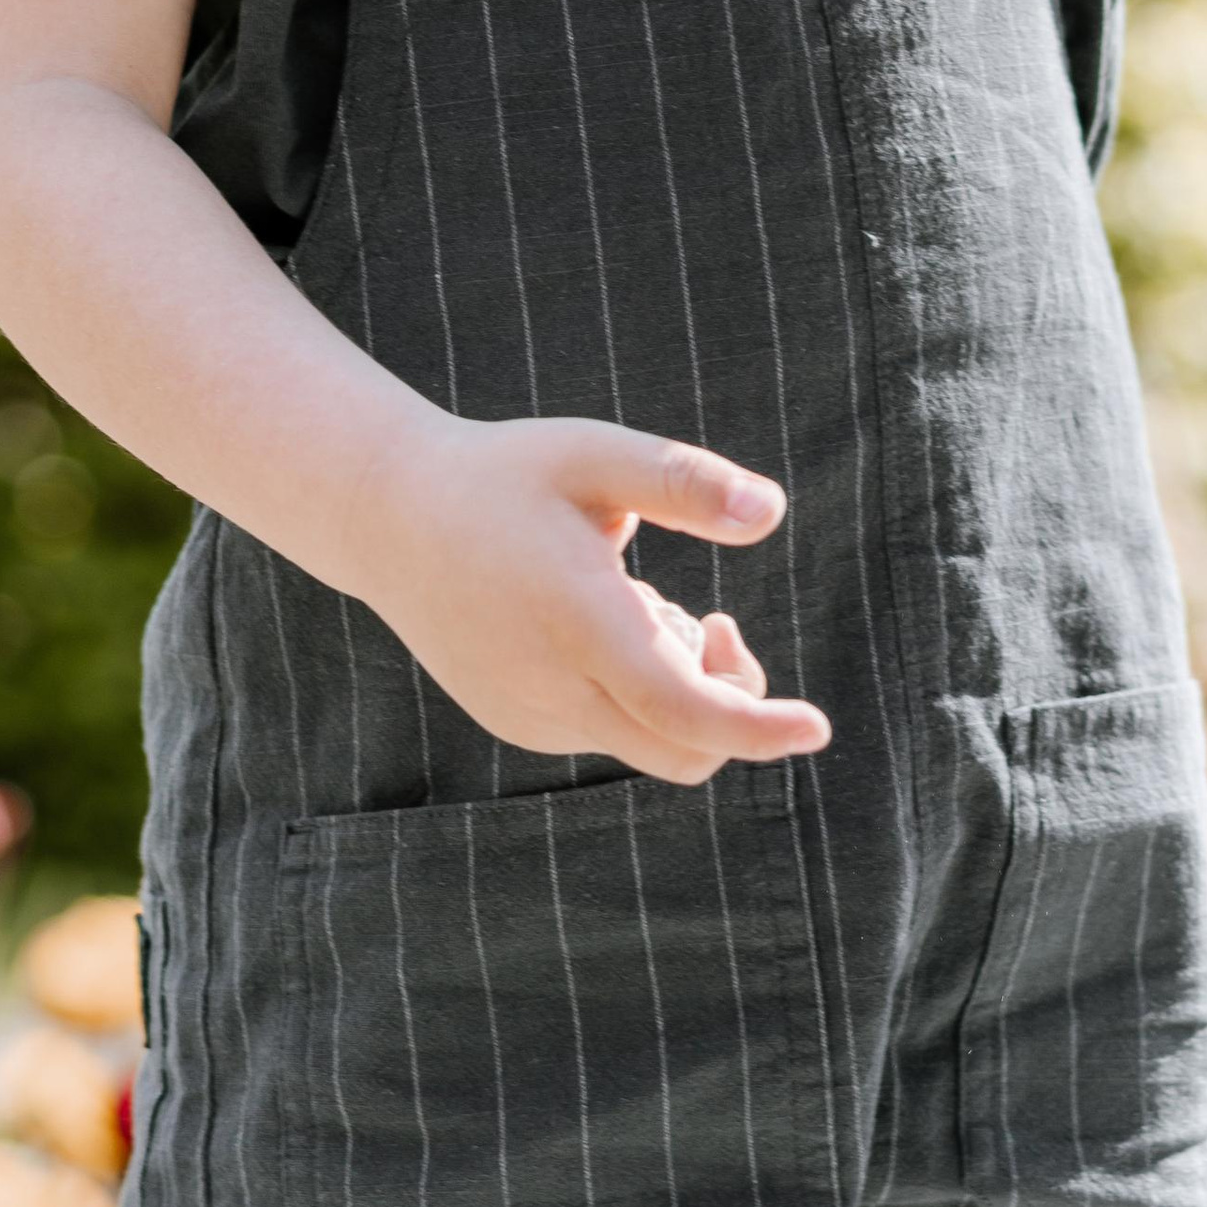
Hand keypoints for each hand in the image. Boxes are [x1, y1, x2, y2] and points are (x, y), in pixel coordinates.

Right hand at [366, 412, 830, 785]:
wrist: (390, 517)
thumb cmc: (504, 476)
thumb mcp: (596, 457)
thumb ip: (685, 482)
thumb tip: (771, 511)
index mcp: (579, 623)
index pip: (684, 711)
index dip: (758, 728)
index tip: (816, 727)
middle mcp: (553, 689)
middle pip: (682, 749)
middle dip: (731, 703)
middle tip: (713, 619)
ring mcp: (530, 717)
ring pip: (646, 740)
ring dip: (676, 687)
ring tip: (634, 596)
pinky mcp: (516, 722)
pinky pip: (606, 730)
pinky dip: (633, 691)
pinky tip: (597, 620)